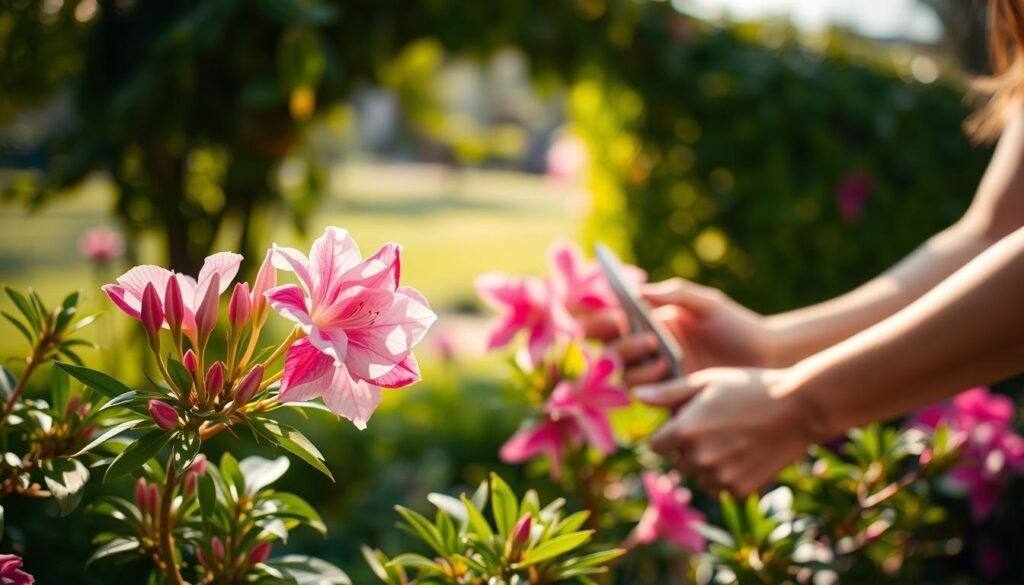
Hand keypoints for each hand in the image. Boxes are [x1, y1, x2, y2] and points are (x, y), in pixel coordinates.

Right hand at [580, 278, 774, 384]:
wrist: (767, 361)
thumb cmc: (738, 326)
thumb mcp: (708, 304)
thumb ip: (675, 293)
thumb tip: (637, 291)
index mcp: (652, 322)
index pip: (613, 322)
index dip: (602, 322)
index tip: (614, 319)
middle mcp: (648, 349)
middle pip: (613, 352)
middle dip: (624, 347)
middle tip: (650, 341)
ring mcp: (657, 375)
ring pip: (624, 375)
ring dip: (637, 369)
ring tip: (664, 362)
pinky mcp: (669, 397)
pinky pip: (644, 396)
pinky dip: (648, 387)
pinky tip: (669, 376)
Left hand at [635, 367, 828, 497]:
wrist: (800, 407)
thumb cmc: (750, 386)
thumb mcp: (707, 381)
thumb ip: (669, 393)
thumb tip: (637, 396)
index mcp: (684, 430)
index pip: (657, 446)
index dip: (670, 434)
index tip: (687, 423)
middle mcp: (698, 457)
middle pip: (677, 463)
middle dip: (688, 450)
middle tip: (715, 430)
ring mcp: (720, 476)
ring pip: (699, 478)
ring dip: (707, 466)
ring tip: (731, 441)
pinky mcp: (741, 490)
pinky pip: (722, 489)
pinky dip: (728, 478)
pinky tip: (745, 455)